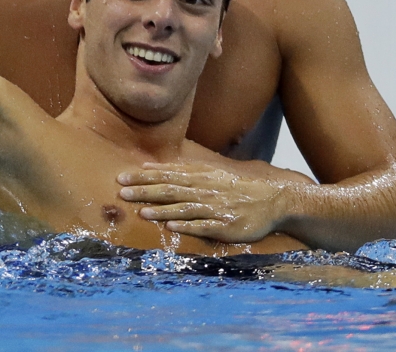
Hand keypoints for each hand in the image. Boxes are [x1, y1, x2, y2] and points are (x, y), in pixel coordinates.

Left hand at [117, 162, 293, 242]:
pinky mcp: (225, 226)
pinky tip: (171, 227)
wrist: (274, 199)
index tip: (124, 176)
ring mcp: (215, 208)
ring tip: (141, 211)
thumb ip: (190, 172)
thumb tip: (162, 168)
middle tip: (122, 191)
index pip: (168, 175)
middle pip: (171, 189)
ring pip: (184, 208)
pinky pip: (203, 226)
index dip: (145, 175)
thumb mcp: (215, 173)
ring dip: (162, 209)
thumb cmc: (240, 187)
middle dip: (145, 190)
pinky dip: (186, 226)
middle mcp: (206, 190)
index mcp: (202, 176)